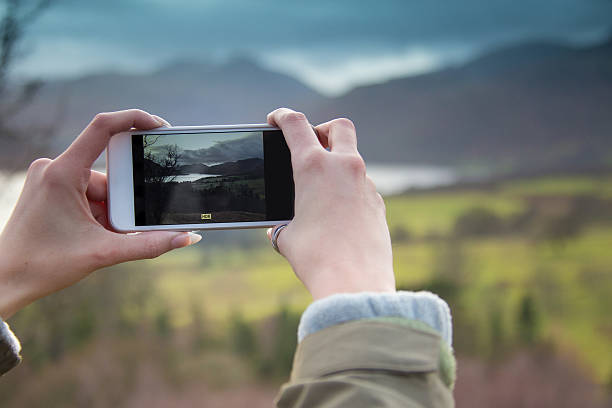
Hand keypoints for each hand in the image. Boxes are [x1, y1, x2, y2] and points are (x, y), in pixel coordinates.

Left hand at [0, 109, 200, 318]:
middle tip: (114, 230)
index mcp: (63, 173)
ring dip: (108, 212)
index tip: (160, 127)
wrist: (5, 280)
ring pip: (99, 187)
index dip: (134, 119)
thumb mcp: (104, 253)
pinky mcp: (49, 189)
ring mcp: (49, 178)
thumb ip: (150, 245)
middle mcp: (53, 168)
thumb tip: (188, 237)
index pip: (102, 127)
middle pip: (108, 173)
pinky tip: (88, 235)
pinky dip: (97, 213)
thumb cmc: (44, 265)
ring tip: (96, 239)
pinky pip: (85, 193)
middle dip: (121, 203)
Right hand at [267, 108, 394, 299]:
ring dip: (337, 166)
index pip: (296, 124)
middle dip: (323, 129)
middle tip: (311, 144)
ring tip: (320, 193)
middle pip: (339, 126)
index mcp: (314, 167)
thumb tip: (281, 229)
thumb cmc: (315, 257)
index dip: (282, 116)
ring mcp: (366, 184)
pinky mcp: (378, 203)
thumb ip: (282, 223)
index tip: (275, 119)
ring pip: (352, 160)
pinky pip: (362, 186)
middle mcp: (344, 167)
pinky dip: (349, 191)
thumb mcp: (286, 236)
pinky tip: (338, 216)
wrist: (354, 282)